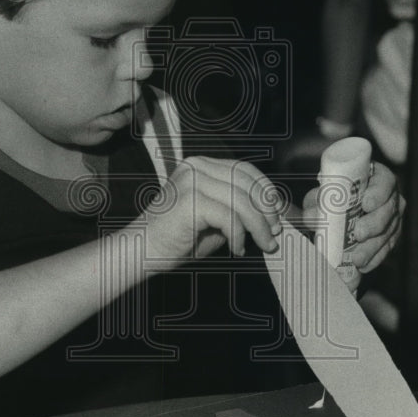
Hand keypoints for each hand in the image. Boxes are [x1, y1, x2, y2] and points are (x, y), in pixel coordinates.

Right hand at [140, 156, 283, 266]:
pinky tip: (237, 249)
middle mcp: (196, 167)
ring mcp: (192, 181)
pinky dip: (239, 236)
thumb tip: (272, 214)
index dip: (266, 191)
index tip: (277, 215)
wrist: (141, 251)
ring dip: (258, 227)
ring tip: (262, 245)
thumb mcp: (214, 218)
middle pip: (247, 183)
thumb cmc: (176, 239)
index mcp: (200, 165)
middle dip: (267, 211)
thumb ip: (237, 209)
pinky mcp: (190, 200)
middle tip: (273, 234)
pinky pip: (229, 217)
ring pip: (242, 201)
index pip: (245, 169)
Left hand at [302, 161, 404, 274]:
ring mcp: (392, 217)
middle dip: (374, 224)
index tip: (366, 204)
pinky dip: (374, 258)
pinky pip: (386, 248)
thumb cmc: (332, 194)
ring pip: (388, 232)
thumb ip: (315, 201)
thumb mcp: (322, 193)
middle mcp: (389, 197)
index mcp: (377, 178)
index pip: (385, 182)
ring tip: (357, 258)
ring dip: (373, 247)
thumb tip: (312, 216)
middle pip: (389, 210)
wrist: (337, 208)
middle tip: (359, 234)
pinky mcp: (390, 235)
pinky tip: (364, 266)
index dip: (378, 193)